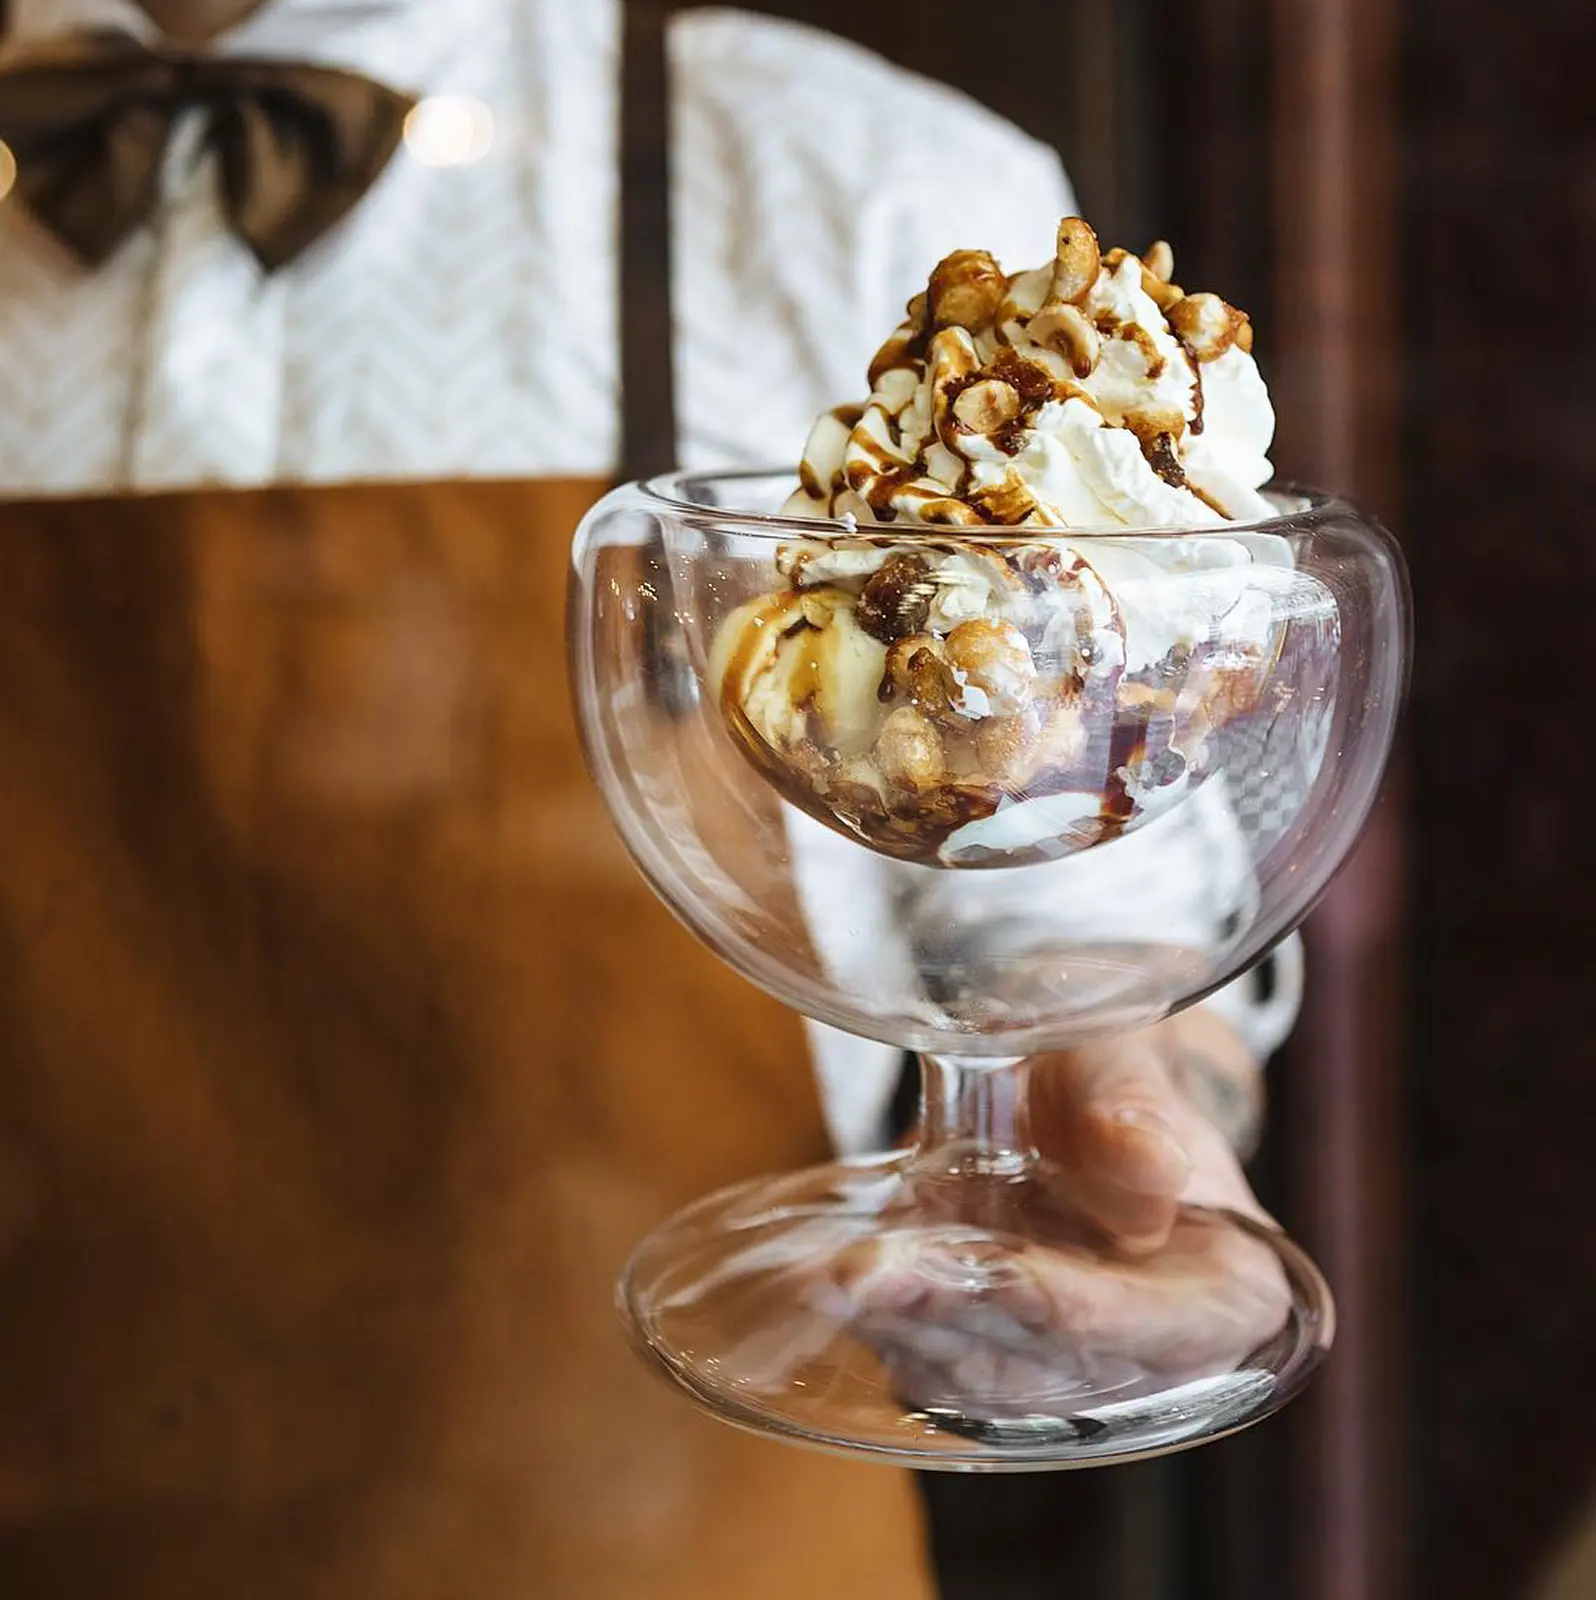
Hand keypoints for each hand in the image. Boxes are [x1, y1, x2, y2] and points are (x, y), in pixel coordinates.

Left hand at [824, 1012, 1290, 1418]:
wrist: (1062, 1092)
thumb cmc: (1106, 1071)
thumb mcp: (1125, 1055)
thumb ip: (1135, 1103)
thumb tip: (1148, 1169)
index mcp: (1227, 1292)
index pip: (1155, 1322)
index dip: (1074, 1303)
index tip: (1002, 1271)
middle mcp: (1148, 1351)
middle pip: (1049, 1358)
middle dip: (950, 1312)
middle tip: (857, 1274)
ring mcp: (1063, 1363)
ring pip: (979, 1374)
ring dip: (897, 1329)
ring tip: (821, 1280)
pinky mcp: (992, 1356)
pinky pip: (933, 1361)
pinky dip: (877, 1326)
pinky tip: (820, 1286)